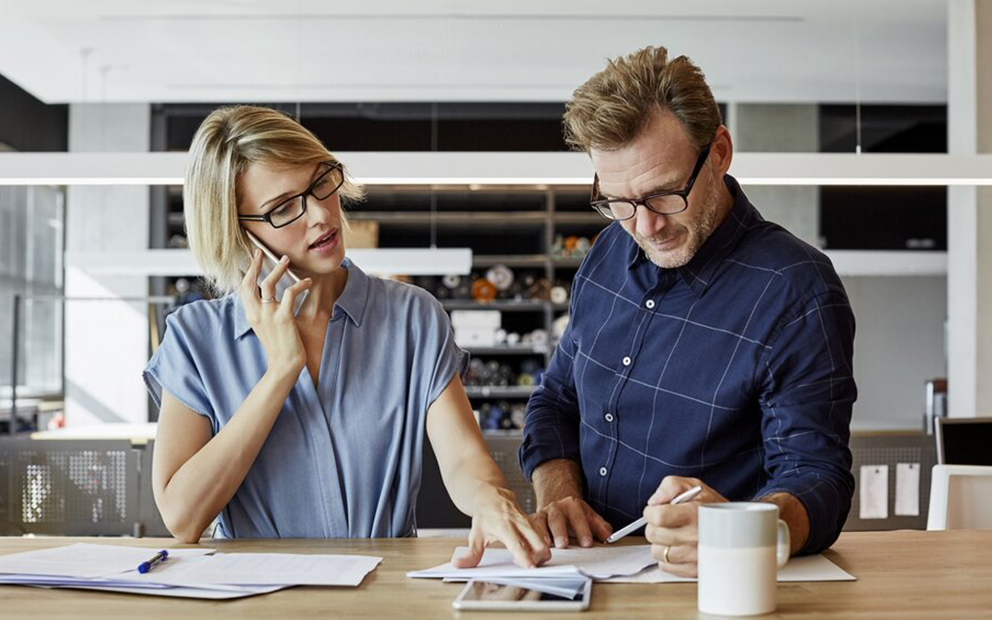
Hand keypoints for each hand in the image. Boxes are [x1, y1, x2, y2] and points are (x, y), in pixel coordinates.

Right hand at [239, 249, 311, 377]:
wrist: (283, 365)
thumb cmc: (278, 346)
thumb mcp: (266, 327)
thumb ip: (264, 311)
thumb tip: (269, 296)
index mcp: (251, 314)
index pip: (243, 288)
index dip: (247, 271)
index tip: (253, 258)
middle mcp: (256, 313)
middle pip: (249, 282)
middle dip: (255, 264)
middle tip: (262, 251)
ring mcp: (269, 315)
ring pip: (268, 283)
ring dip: (278, 269)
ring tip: (287, 260)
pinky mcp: (283, 318)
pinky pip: (291, 294)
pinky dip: (300, 285)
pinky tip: (308, 282)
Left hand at [453, 486, 550, 568]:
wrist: (491, 494)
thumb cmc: (484, 515)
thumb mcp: (475, 535)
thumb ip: (470, 554)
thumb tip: (459, 565)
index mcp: (504, 526)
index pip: (518, 545)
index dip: (525, 558)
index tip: (530, 568)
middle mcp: (519, 522)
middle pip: (538, 542)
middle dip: (538, 557)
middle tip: (528, 565)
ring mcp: (528, 521)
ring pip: (544, 539)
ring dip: (542, 552)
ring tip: (530, 558)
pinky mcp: (533, 521)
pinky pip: (544, 535)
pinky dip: (543, 545)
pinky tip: (533, 550)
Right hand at [530, 496, 612, 548]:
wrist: (558, 506)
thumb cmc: (575, 515)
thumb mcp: (590, 517)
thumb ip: (600, 527)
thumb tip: (608, 536)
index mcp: (571, 505)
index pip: (578, 516)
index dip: (583, 530)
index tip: (587, 543)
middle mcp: (555, 508)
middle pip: (556, 518)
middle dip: (560, 532)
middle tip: (564, 545)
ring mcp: (542, 514)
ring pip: (539, 522)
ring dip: (542, 535)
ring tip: (546, 546)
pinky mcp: (532, 522)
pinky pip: (529, 529)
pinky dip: (530, 538)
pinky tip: (532, 548)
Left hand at [643, 476, 726, 577]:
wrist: (737, 527)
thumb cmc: (713, 507)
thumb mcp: (694, 485)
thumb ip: (670, 486)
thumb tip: (654, 501)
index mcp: (693, 513)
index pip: (657, 516)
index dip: (651, 512)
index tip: (655, 510)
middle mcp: (695, 536)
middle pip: (654, 535)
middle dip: (654, 526)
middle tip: (666, 522)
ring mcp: (695, 556)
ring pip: (657, 552)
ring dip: (661, 543)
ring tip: (673, 535)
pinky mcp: (695, 570)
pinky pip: (665, 567)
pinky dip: (667, 558)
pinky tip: (678, 547)